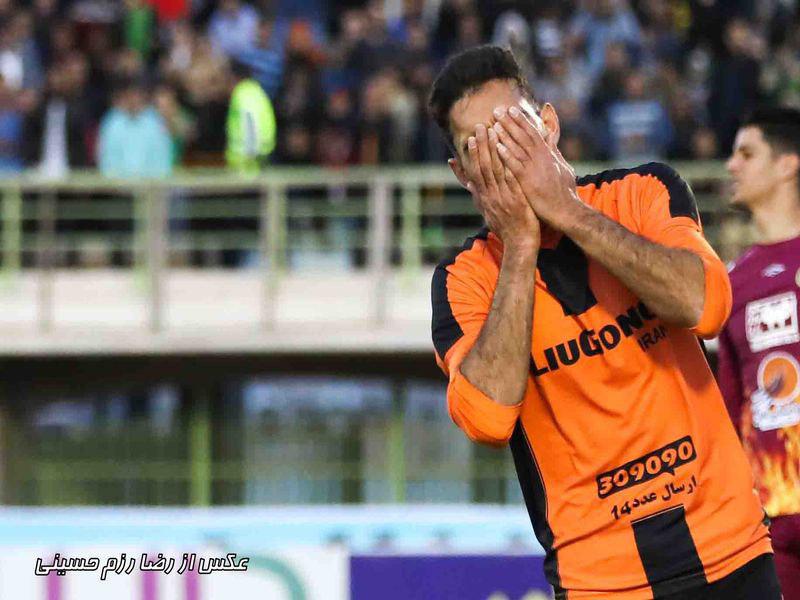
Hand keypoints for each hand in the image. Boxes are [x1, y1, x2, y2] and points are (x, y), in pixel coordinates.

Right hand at [463, 123, 539, 249]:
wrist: (518, 244)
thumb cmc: (506, 228)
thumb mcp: (487, 212)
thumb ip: (478, 196)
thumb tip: (470, 184)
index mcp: (483, 197)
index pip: (474, 172)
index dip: (472, 155)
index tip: (470, 139)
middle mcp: (490, 195)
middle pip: (482, 166)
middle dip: (481, 146)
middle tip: (480, 126)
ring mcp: (502, 197)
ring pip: (495, 170)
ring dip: (493, 150)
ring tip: (494, 131)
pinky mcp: (515, 200)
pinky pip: (510, 180)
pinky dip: (508, 165)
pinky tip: (510, 152)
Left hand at [492, 105, 579, 229]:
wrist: (566, 210)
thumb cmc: (564, 192)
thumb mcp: (562, 167)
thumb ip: (554, 152)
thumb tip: (550, 140)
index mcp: (548, 155)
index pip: (533, 133)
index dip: (521, 121)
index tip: (511, 110)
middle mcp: (542, 158)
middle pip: (524, 135)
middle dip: (510, 122)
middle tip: (497, 110)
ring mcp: (536, 169)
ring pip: (519, 147)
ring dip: (506, 134)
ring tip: (494, 123)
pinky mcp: (529, 181)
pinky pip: (516, 165)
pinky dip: (507, 154)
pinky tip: (497, 146)